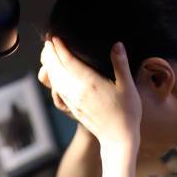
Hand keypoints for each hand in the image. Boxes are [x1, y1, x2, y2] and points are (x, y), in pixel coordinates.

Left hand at [40, 38, 141, 152]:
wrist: (118, 139)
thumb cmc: (127, 113)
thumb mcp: (128, 86)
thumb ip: (121, 64)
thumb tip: (117, 44)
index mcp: (90, 83)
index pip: (68, 61)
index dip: (60, 48)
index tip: (54, 38)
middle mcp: (77, 92)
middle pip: (57, 69)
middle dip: (50, 54)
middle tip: (48, 42)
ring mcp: (73, 101)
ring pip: (55, 80)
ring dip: (49, 66)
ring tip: (48, 55)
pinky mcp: (73, 108)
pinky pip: (58, 91)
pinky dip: (53, 79)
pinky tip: (54, 75)